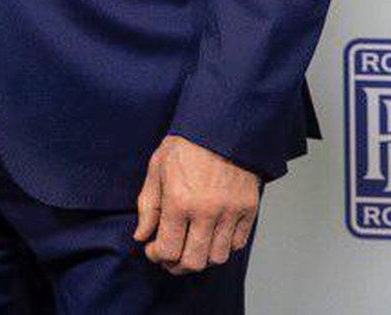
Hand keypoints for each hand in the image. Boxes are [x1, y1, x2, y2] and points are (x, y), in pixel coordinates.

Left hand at [133, 135, 259, 274]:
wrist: (222, 125)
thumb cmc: (186, 144)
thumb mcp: (157, 168)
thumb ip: (148, 205)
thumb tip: (142, 236)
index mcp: (179, 201)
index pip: (168, 250)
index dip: (157, 256)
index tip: (154, 249)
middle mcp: (207, 212)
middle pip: (193, 262)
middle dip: (177, 265)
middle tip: (171, 256)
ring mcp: (230, 212)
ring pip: (217, 257)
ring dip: (201, 257)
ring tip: (191, 245)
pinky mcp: (248, 209)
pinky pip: (237, 244)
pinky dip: (224, 246)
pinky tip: (212, 234)